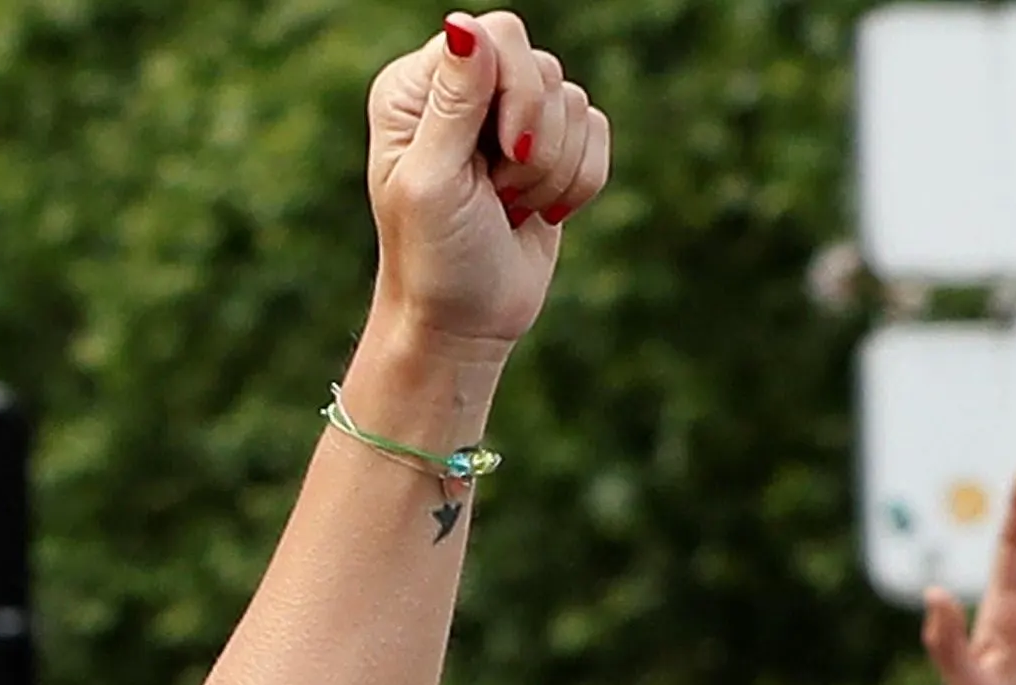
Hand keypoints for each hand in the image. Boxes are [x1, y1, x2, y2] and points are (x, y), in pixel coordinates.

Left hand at [362, 16, 606, 368]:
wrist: (461, 323)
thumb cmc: (433, 259)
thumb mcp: (432, 181)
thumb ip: (453, 102)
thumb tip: (464, 24)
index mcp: (416, 89)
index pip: (498, 35)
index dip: (516, 90)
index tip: (499, 155)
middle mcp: (464, 92)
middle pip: (544, 66)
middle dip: (534, 141)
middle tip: (497, 192)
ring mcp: (510, 118)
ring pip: (576, 102)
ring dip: (551, 171)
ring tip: (508, 208)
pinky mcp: (552, 147)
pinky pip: (599, 131)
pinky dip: (579, 181)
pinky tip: (537, 212)